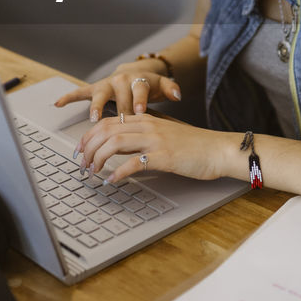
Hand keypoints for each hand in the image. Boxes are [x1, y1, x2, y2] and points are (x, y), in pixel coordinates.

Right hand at [53, 60, 179, 120]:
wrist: (136, 73)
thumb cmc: (149, 85)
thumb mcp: (162, 85)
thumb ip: (171, 89)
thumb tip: (177, 94)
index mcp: (137, 82)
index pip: (139, 91)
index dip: (139, 101)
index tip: (139, 111)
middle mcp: (120, 82)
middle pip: (118, 97)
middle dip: (118, 110)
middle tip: (117, 122)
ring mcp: (106, 85)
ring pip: (98, 95)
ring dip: (95, 106)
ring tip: (92, 117)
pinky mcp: (94, 89)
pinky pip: (79, 93)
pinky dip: (69, 97)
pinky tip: (58, 104)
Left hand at [75, 112, 226, 183]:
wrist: (219, 149)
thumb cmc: (195, 145)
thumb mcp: (166, 132)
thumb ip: (145, 134)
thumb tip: (123, 142)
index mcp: (147, 119)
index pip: (108, 121)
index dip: (89, 135)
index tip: (81, 148)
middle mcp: (148, 126)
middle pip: (106, 131)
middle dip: (88, 147)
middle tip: (81, 163)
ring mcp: (155, 140)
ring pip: (115, 143)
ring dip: (98, 158)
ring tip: (93, 172)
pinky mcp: (163, 157)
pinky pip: (134, 163)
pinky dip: (118, 173)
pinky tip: (112, 181)